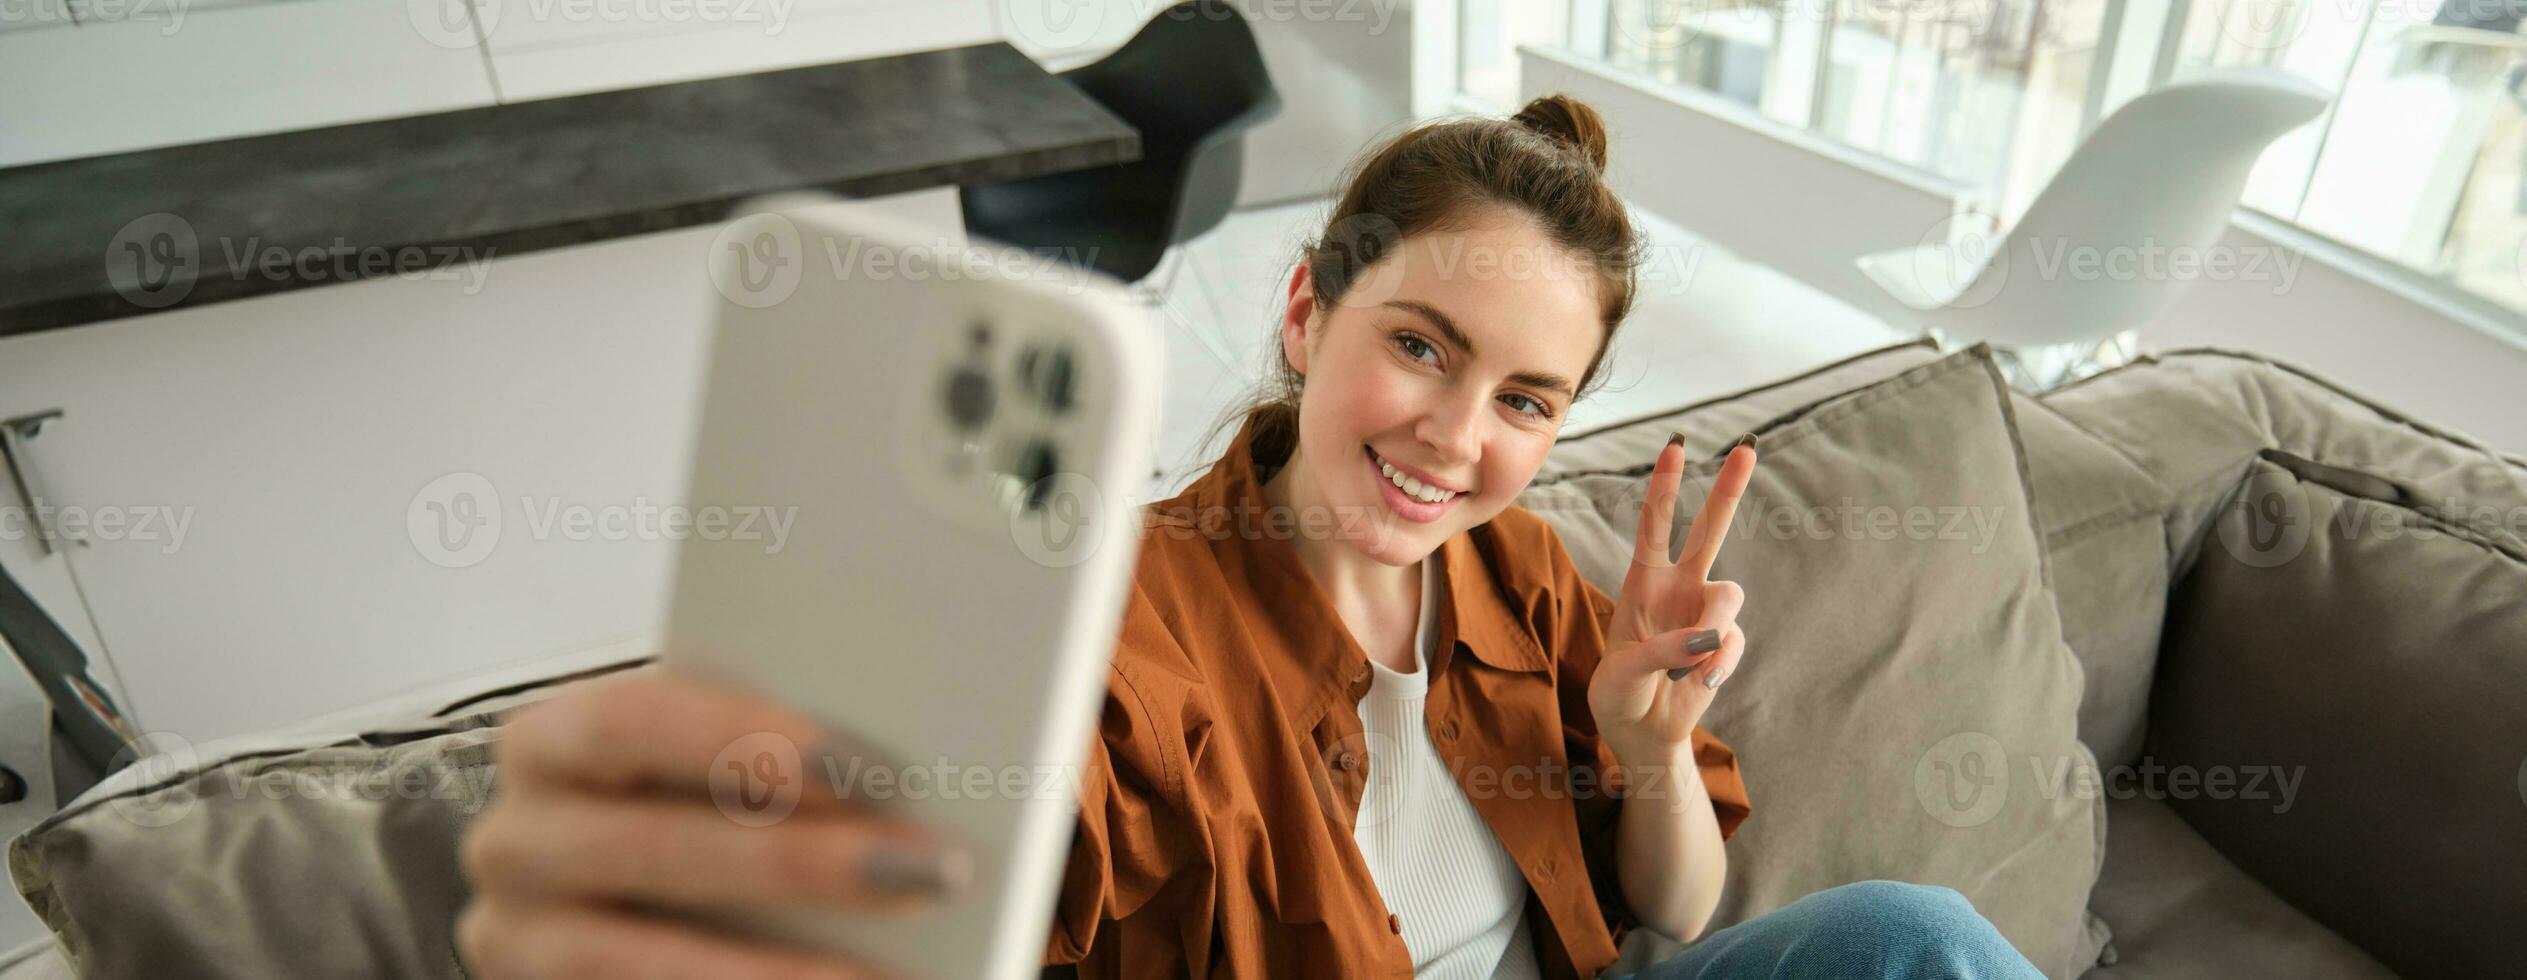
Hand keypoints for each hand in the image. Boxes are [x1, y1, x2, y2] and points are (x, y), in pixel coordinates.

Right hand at [458, 671, 963, 978]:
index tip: (867, 765)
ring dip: (786, 971)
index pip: (635, 721)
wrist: (593, 884)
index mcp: (549, 742)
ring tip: (896, 973)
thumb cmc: (671, 798)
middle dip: (803, 863)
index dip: (747, 740)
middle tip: (928, 869)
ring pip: (652, 963)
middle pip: (660, 848)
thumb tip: (896, 777)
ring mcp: (523, 942)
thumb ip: (761, 751)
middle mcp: (517, 843)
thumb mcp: (694, 756)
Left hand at [1587, 433, 1756, 764]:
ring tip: (1688, 668)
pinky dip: (1718, 664)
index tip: (1676, 445)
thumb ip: (1663, 649)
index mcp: (1643, 580)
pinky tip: (1700, 683)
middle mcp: (1679, 587)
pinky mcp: (1725, 643)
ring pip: (1729, 594)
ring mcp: (1706, 613)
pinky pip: (1734, 642)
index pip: (1655, 524)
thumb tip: (1707, 639)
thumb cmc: (1620, 693)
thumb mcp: (1624, 671)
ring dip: (1713, 629)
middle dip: (1729, 488)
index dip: (1664, 485)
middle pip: (1710, 528)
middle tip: (1747, 446)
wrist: (1642, 732)